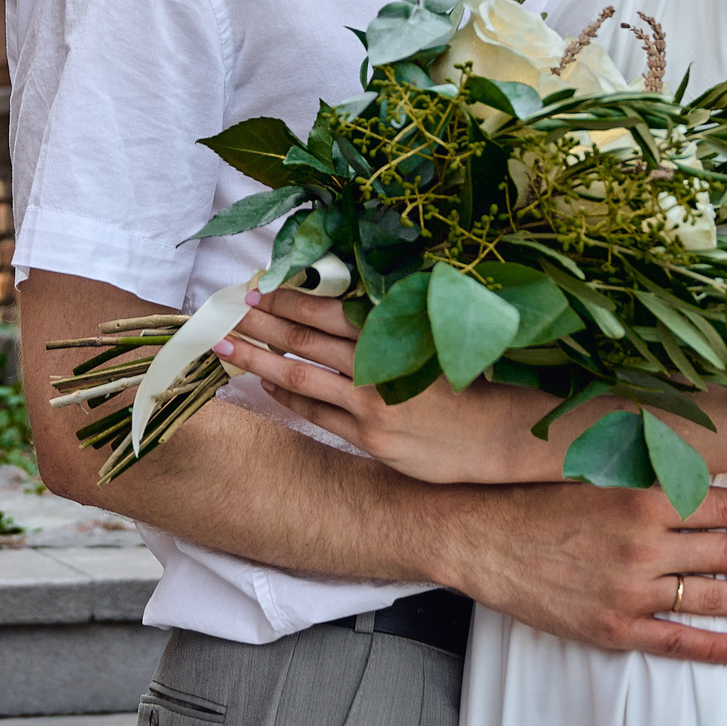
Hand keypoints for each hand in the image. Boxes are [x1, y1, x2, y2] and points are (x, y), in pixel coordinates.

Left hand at [219, 286, 591, 485]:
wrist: (498, 436)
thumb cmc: (467, 379)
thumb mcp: (431, 338)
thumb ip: (389, 321)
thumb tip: (340, 299)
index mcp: (396, 333)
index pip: (330, 310)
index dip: (291, 298)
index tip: (261, 286)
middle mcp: (379, 368)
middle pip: (306, 340)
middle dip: (263, 323)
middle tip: (229, 308)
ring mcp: (371, 407)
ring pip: (301, 376)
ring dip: (260, 359)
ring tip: (228, 346)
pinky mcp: (370, 439)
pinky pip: (316, 415)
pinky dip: (288, 397)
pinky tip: (267, 385)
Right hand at [444, 480, 726, 661]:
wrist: (480, 541)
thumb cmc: (532, 503)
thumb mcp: (591, 475)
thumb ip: (642, 479)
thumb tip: (692, 476)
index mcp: (639, 500)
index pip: (718, 505)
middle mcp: (642, 546)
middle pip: (726, 552)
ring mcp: (629, 592)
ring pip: (711, 598)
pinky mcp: (613, 628)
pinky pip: (676, 641)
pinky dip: (714, 646)